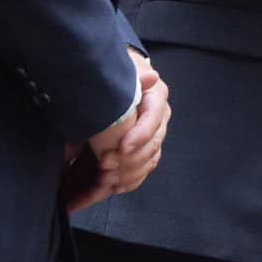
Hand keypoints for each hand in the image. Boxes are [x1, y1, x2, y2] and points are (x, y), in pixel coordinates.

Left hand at [109, 51, 170, 192]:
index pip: (154, 118)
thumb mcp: (119, 73)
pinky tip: (108, 188)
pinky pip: (140, 173)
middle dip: (128, 160)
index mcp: (156, 97)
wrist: (113, 80)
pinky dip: (125, 183)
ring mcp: (152, 138)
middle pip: (152, 146)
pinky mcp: (142, 153)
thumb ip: (131, 79)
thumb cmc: (117, 76)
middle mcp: (158, 120)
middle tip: (104, 165)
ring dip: (126, 175)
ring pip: (147, 163)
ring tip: (102, 180)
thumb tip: (151, 77)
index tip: (122, 147)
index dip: (140, 134)